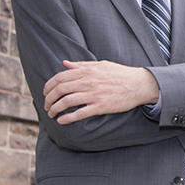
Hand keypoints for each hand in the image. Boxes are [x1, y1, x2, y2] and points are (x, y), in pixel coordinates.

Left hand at [43, 60, 159, 123]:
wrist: (139, 84)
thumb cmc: (120, 74)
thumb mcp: (100, 64)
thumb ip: (81, 65)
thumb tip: (65, 63)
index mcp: (87, 70)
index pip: (60, 77)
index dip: (48, 86)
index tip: (45, 92)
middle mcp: (89, 82)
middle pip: (60, 90)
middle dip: (49, 99)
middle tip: (46, 105)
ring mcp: (94, 94)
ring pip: (67, 102)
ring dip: (55, 109)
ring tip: (51, 114)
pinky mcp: (101, 107)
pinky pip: (80, 113)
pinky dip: (68, 118)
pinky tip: (62, 121)